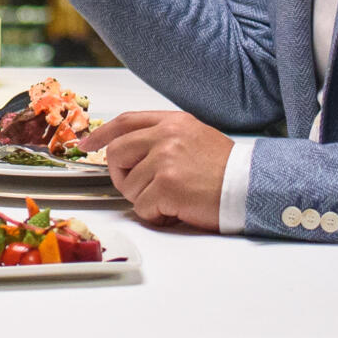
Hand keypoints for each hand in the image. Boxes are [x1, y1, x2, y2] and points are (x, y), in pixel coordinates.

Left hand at [82, 110, 230, 230]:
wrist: (250, 188)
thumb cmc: (226, 170)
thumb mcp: (195, 138)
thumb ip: (163, 139)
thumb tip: (130, 151)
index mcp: (173, 122)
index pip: (126, 122)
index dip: (102, 135)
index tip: (88, 145)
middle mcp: (167, 136)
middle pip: (117, 154)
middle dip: (122, 176)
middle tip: (143, 188)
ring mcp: (165, 159)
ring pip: (128, 186)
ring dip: (146, 200)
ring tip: (173, 199)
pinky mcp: (167, 185)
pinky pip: (142, 207)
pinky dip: (156, 215)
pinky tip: (177, 210)